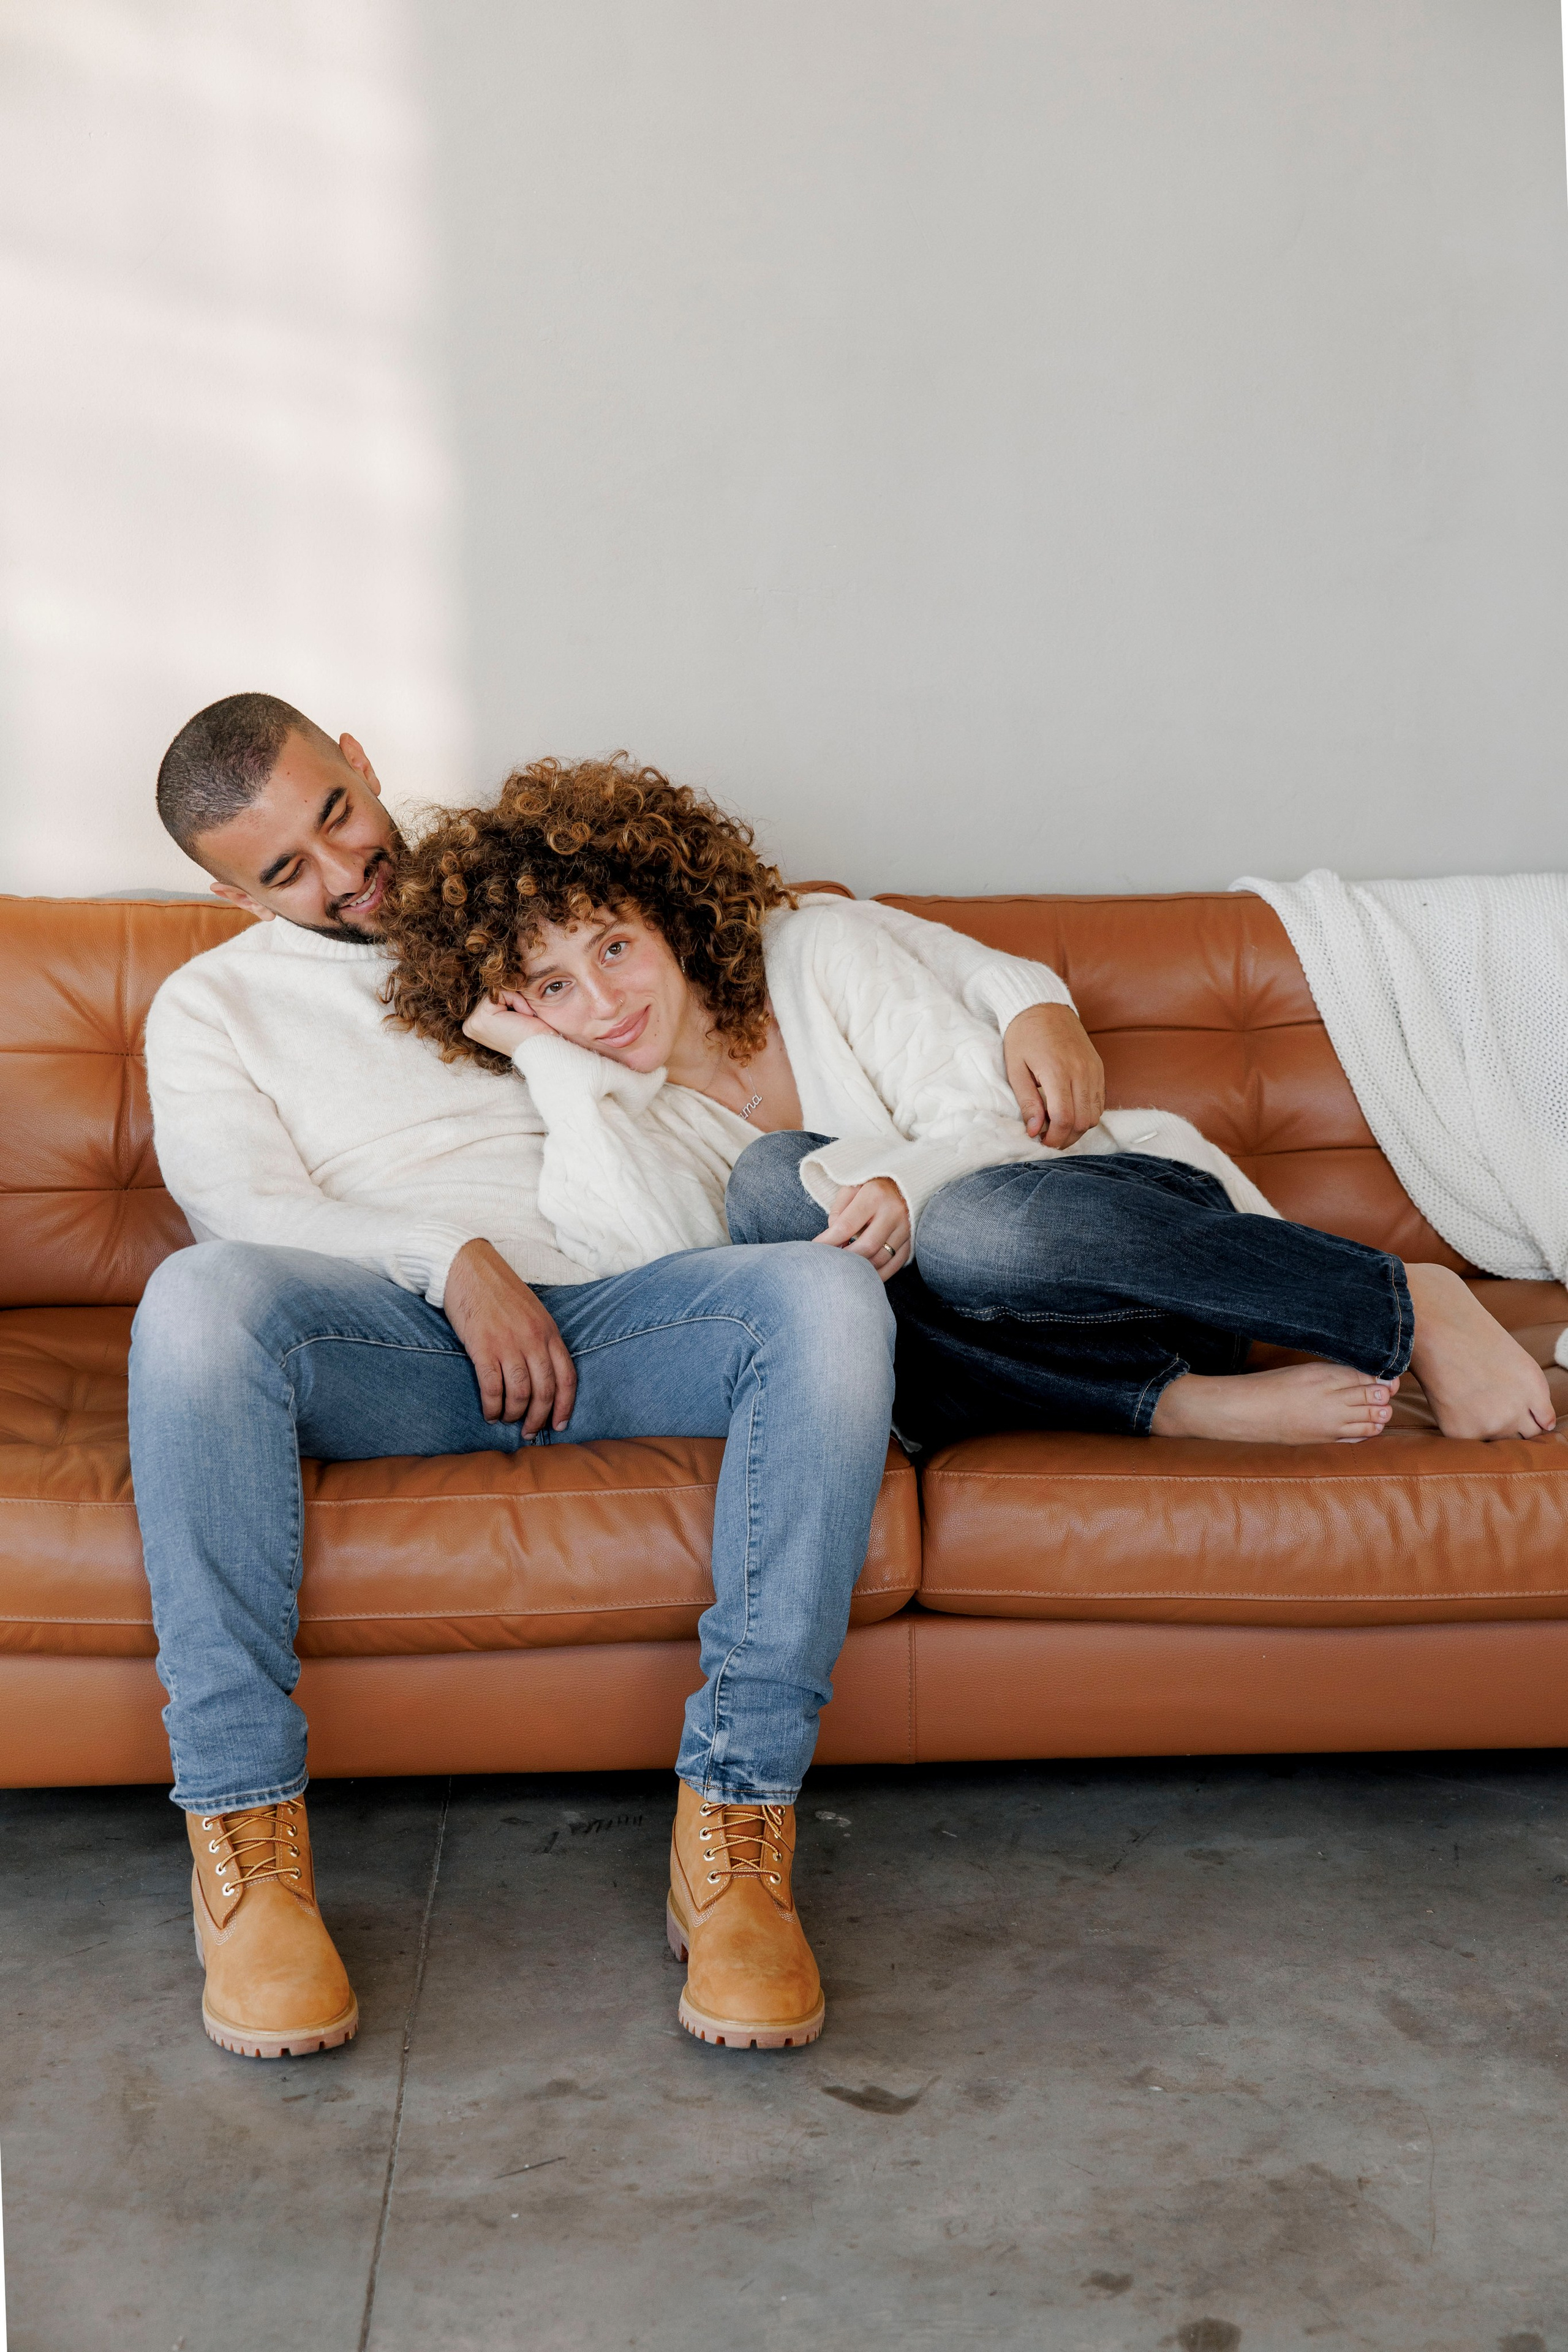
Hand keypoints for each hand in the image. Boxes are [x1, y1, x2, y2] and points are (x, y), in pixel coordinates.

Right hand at [441, 1238, 577, 1432]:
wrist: (468, 1267)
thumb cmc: (498, 1291)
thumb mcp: (532, 1312)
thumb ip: (541, 1340)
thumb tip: (542, 1376)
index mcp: (549, 1331)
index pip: (567, 1377)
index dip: (565, 1406)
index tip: (559, 1425)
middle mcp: (533, 1339)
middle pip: (545, 1391)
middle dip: (538, 1418)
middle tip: (528, 1431)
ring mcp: (508, 1343)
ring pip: (520, 1393)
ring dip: (513, 1414)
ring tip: (506, 1420)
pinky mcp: (483, 1347)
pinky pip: (493, 1388)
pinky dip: (493, 1406)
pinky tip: (489, 1413)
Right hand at [462, 989, 551, 1056]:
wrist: (543, 1049)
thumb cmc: (535, 1035)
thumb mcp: (514, 1012)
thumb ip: (503, 998)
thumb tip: (505, 973)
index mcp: (476, 1025)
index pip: (493, 996)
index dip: (513, 1001)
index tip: (523, 1018)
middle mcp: (471, 1025)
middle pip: (494, 992)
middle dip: (513, 1001)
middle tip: (525, 1019)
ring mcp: (473, 1023)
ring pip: (498, 991)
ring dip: (516, 1002)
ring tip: (523, 1019)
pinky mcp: (482, 1018)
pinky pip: (502, 992)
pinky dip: (517, 1001)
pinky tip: (523, 1017)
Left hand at [813, 1176, 909, 1281]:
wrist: (903, 1181)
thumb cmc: (870, 1185)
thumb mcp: (851, 1188)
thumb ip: (838, 1212)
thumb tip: (833, 1240)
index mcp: (874, 1194)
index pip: (846, 1226)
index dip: (828, 1242)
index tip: (814, 1250)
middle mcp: (894, 1211)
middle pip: (866, 1246)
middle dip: (845, 1259)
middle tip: (831, 1262)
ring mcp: (906, 1227)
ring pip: (881, 1258)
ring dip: (861, 1267)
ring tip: (846, 1266)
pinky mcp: (912, 1239)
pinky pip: (896, 1263)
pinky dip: (879, 1273)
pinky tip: (865, 1274)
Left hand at [1003, 1003, 1104, 1147]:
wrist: (1043, 1006)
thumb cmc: (1023, 1036)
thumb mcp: (1015, 1069)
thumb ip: (1027, 1102)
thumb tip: (1035, 1131)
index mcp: (1057, 1071)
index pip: (1064, 1118)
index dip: (1054, 1138)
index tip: (1041, 1141)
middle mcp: (1081, 1072)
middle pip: (1083, 1122)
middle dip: (1067, 1138)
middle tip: (1048, 1138)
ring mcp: (1093, 1070)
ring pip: (1095, 1115)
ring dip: (1078, 1128)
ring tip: (1058, 1126)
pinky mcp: (1099, 1068)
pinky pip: (1100, 1101)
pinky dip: (1087, 1113)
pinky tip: (1070, 1111)